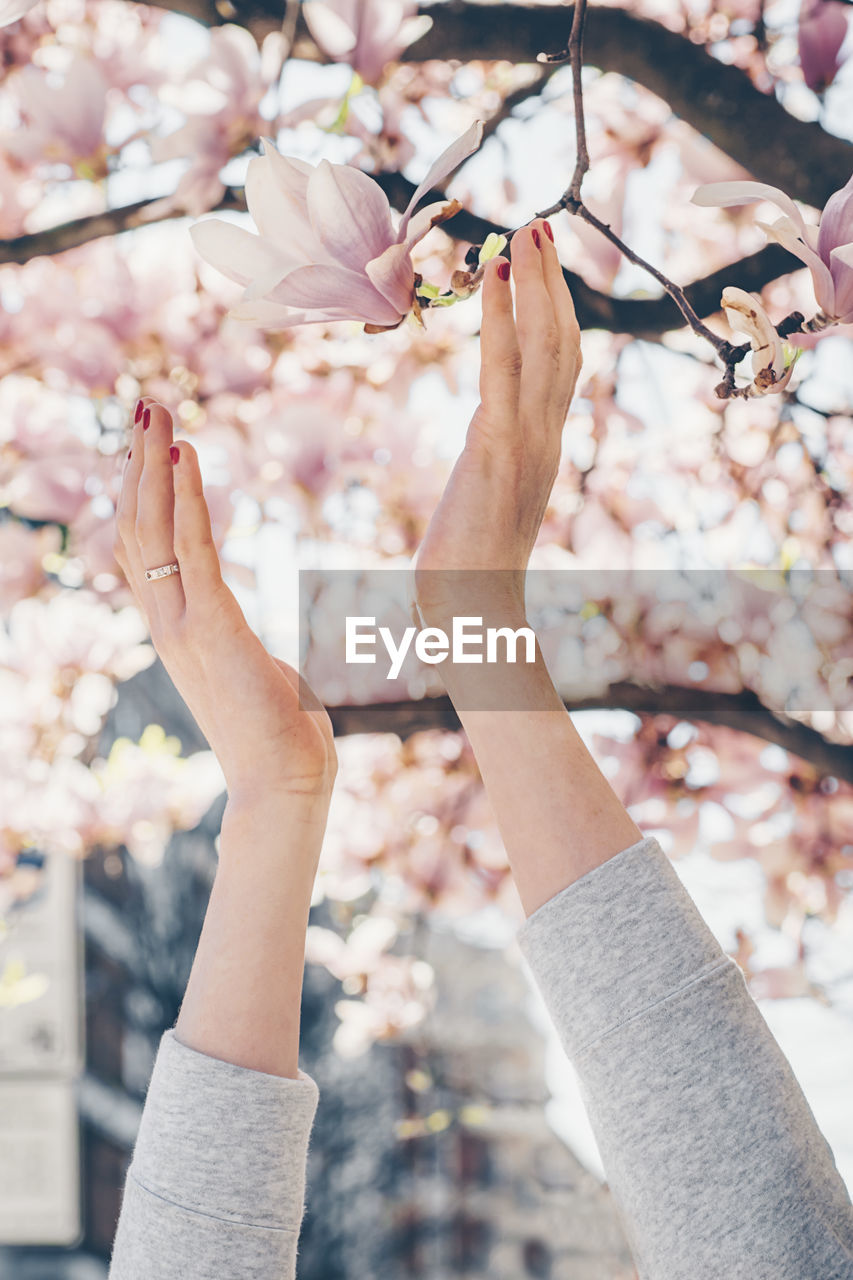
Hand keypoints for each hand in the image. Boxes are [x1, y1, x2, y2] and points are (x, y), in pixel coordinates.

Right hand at [113, 399, 335, 815]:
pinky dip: (187, 499)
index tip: (148, 446)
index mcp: (177, 629)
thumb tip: (252, 644)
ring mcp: (182, 626)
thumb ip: (240, 646)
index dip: (141, 493)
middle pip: (137, 528)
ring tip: (156, 414)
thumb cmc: (280, 735)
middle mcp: (167, 622)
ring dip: (153, 467)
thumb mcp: (253, 673)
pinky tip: (187, 458)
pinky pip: (192, 552)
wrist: (283, 784)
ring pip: (153, 531)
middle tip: (145, 407)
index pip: (144, 548)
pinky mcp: (212, 629)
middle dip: (139, 465)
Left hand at [415, 218, 580, 620]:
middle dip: (552, 283)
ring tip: (526, 231)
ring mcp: (528, 439)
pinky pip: (504, 369)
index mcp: (543, 446)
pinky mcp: (500, 446)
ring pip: (543, 345)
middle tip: (540, 226)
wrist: (475, 610)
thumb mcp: (485, 503)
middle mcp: (546, 436)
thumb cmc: (469, 570)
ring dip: (536, 283)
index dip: (554, 312)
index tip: (541, 269)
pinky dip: (501, 318)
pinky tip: (494, 277)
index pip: (559, 366)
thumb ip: (491, 469)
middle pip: (562, 342)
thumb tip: (481, 461)